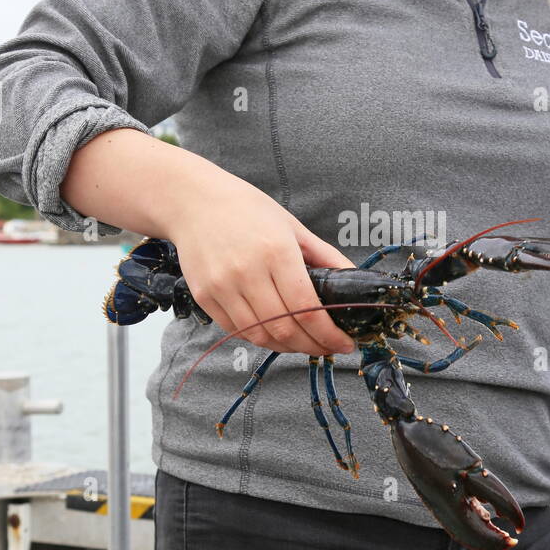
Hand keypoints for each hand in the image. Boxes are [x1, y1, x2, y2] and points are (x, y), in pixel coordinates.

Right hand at [167, 171, 357, 356]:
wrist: (193, 202)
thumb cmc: (248, 211)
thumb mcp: (293, 227)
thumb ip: (327, 257)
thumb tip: (355, 282)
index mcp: (276, 252)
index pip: (307, 309)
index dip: (329, 334)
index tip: (344, 344)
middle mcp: (247, 272)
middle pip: (285, 329)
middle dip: (312, 346)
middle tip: (327, 347)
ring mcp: (222, 287)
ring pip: (260, 336)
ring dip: (288, 347)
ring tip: (304, 342)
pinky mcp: (204, 297)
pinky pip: (237, 331)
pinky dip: (261, 338)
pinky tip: (276, 332)